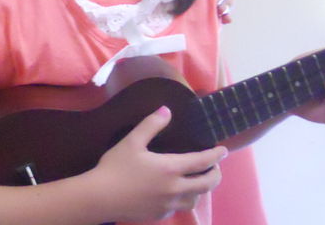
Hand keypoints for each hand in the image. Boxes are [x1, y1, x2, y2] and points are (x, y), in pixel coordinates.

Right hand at [87, 106, 225, 221]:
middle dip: (215, 175)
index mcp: (170, 168)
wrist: (101, 197)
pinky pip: (178, 208)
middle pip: (205, 184)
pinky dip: (183, 199)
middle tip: (216, 168)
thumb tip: (166, 110)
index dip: (216, 156)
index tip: (224, 151)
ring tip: (198, 181)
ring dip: (201, 190)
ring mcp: (167, 205)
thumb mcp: (132, 141)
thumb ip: (151, 124)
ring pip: (194, 199)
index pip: (202, 162)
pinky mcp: (158, 215)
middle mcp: (174, 189)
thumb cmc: (116, 167)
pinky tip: (175, 194)